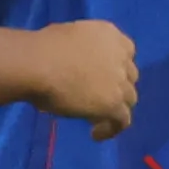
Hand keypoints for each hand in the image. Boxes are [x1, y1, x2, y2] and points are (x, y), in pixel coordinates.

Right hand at [30, 19, 137, 135]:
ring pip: (129, 99)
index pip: (127, 51)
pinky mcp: (114, 103)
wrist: (39, 63)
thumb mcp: (68, 38)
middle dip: (117, 87)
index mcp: (109, 33)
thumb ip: (81, 51)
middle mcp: (121, 55)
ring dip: (116, 108)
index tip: (104, 76)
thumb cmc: (42, 47)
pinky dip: (111, 129)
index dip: (117, 66)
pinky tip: (94, 134)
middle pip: (129, 77)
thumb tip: (72, 66)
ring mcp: (120, 80)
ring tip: (97, 120)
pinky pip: (122, 121)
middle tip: (99, 98)